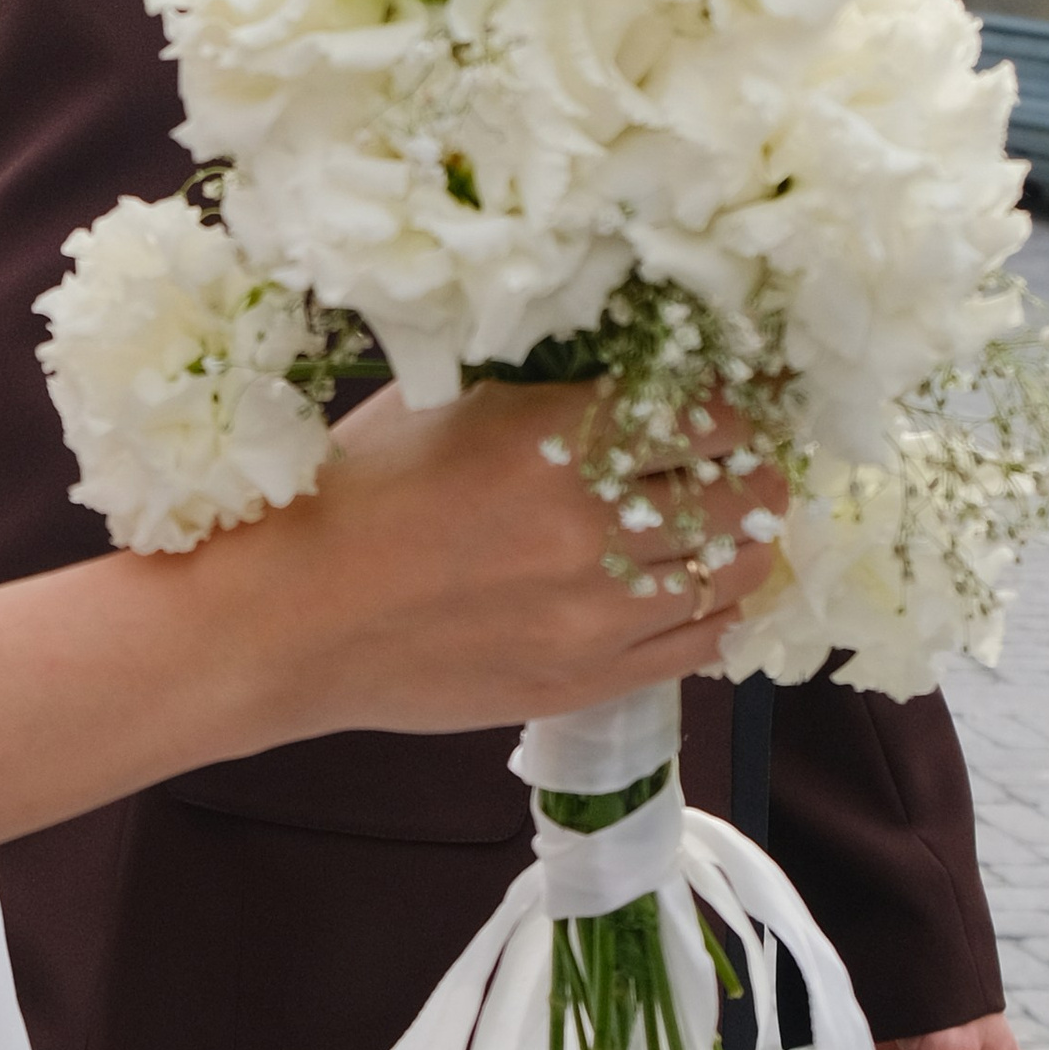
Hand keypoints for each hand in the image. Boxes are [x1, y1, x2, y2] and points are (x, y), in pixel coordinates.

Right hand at [194, 377, 791, 752]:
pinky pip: (698, 645)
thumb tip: (625, 366)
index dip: (745, 394)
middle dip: (759, 462)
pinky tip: (706, 584)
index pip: (710, 410)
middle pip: (742, 490)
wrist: (288, 618)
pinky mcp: (586, 683)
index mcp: (555, 440)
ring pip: (734, 572)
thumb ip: (543, 389)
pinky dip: (718, 608)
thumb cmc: (351, 491)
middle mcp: (594, 529)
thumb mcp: (446, 401)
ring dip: (749, 537)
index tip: (750, 383)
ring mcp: (597, 617)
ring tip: (739, 517)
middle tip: (753, 447)